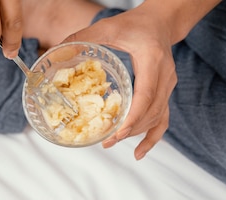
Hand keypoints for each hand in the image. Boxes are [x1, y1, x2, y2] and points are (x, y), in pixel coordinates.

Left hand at [64, 5, 176, 159]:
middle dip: (129, 130)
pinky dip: (152, 138)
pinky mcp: (166, 93)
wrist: (161, 21)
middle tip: (106, 142)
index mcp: (152, 60)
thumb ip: (84, 38)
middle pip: (151, 112)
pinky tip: (139, 153)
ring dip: (136, 134)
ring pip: (157, 118)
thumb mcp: (109, 27)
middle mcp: (165, 76)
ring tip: (112, 143)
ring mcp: (168, 86)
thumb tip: (57, 51)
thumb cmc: (136, 24)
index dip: (132, 117)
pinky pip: (163, 120)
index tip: (118, 132)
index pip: (146, 95)